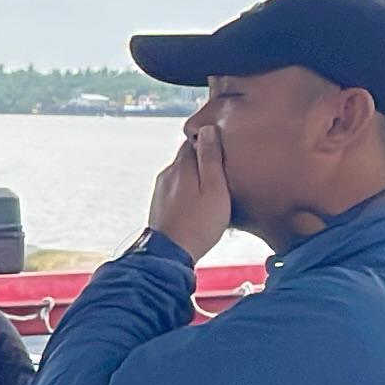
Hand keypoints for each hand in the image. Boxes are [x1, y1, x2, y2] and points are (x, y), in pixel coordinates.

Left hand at [146, 126, 231, 259]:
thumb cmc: (199, 223)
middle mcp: (166, 174)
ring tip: (213, 191)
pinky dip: (188, 192)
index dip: (210, 143)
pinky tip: (199, 205)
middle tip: (223, 172)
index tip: (224, 151)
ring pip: (181, 174)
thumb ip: (211, 159)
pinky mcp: (160, 205)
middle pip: (186, 157)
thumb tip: (208, 130)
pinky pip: (177, 190)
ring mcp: (160, 190)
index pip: (193, 141)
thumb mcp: (214, 188)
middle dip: (203, 160)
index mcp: (180, 166)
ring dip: (196, 178)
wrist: (171, 255)